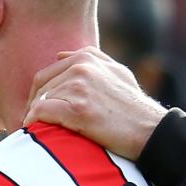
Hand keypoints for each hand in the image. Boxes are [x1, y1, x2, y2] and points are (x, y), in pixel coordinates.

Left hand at [24, 47, 167, 158]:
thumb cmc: (135, 107)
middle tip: (33, 122)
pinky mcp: (76, 109)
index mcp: (88, 57)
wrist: (151, 131)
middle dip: (34, 104)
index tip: (39, 108)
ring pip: (40, 99)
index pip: (49, 71)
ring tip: (35, 130)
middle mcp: (82, 67)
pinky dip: (33, 123)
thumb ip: (93, 60)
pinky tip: (35, 131)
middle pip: (41, 85)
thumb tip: (61, 54)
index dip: (41, 92)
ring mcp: (79, 87)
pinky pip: (41, 112)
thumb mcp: (119, 73)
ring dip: (34, 116)